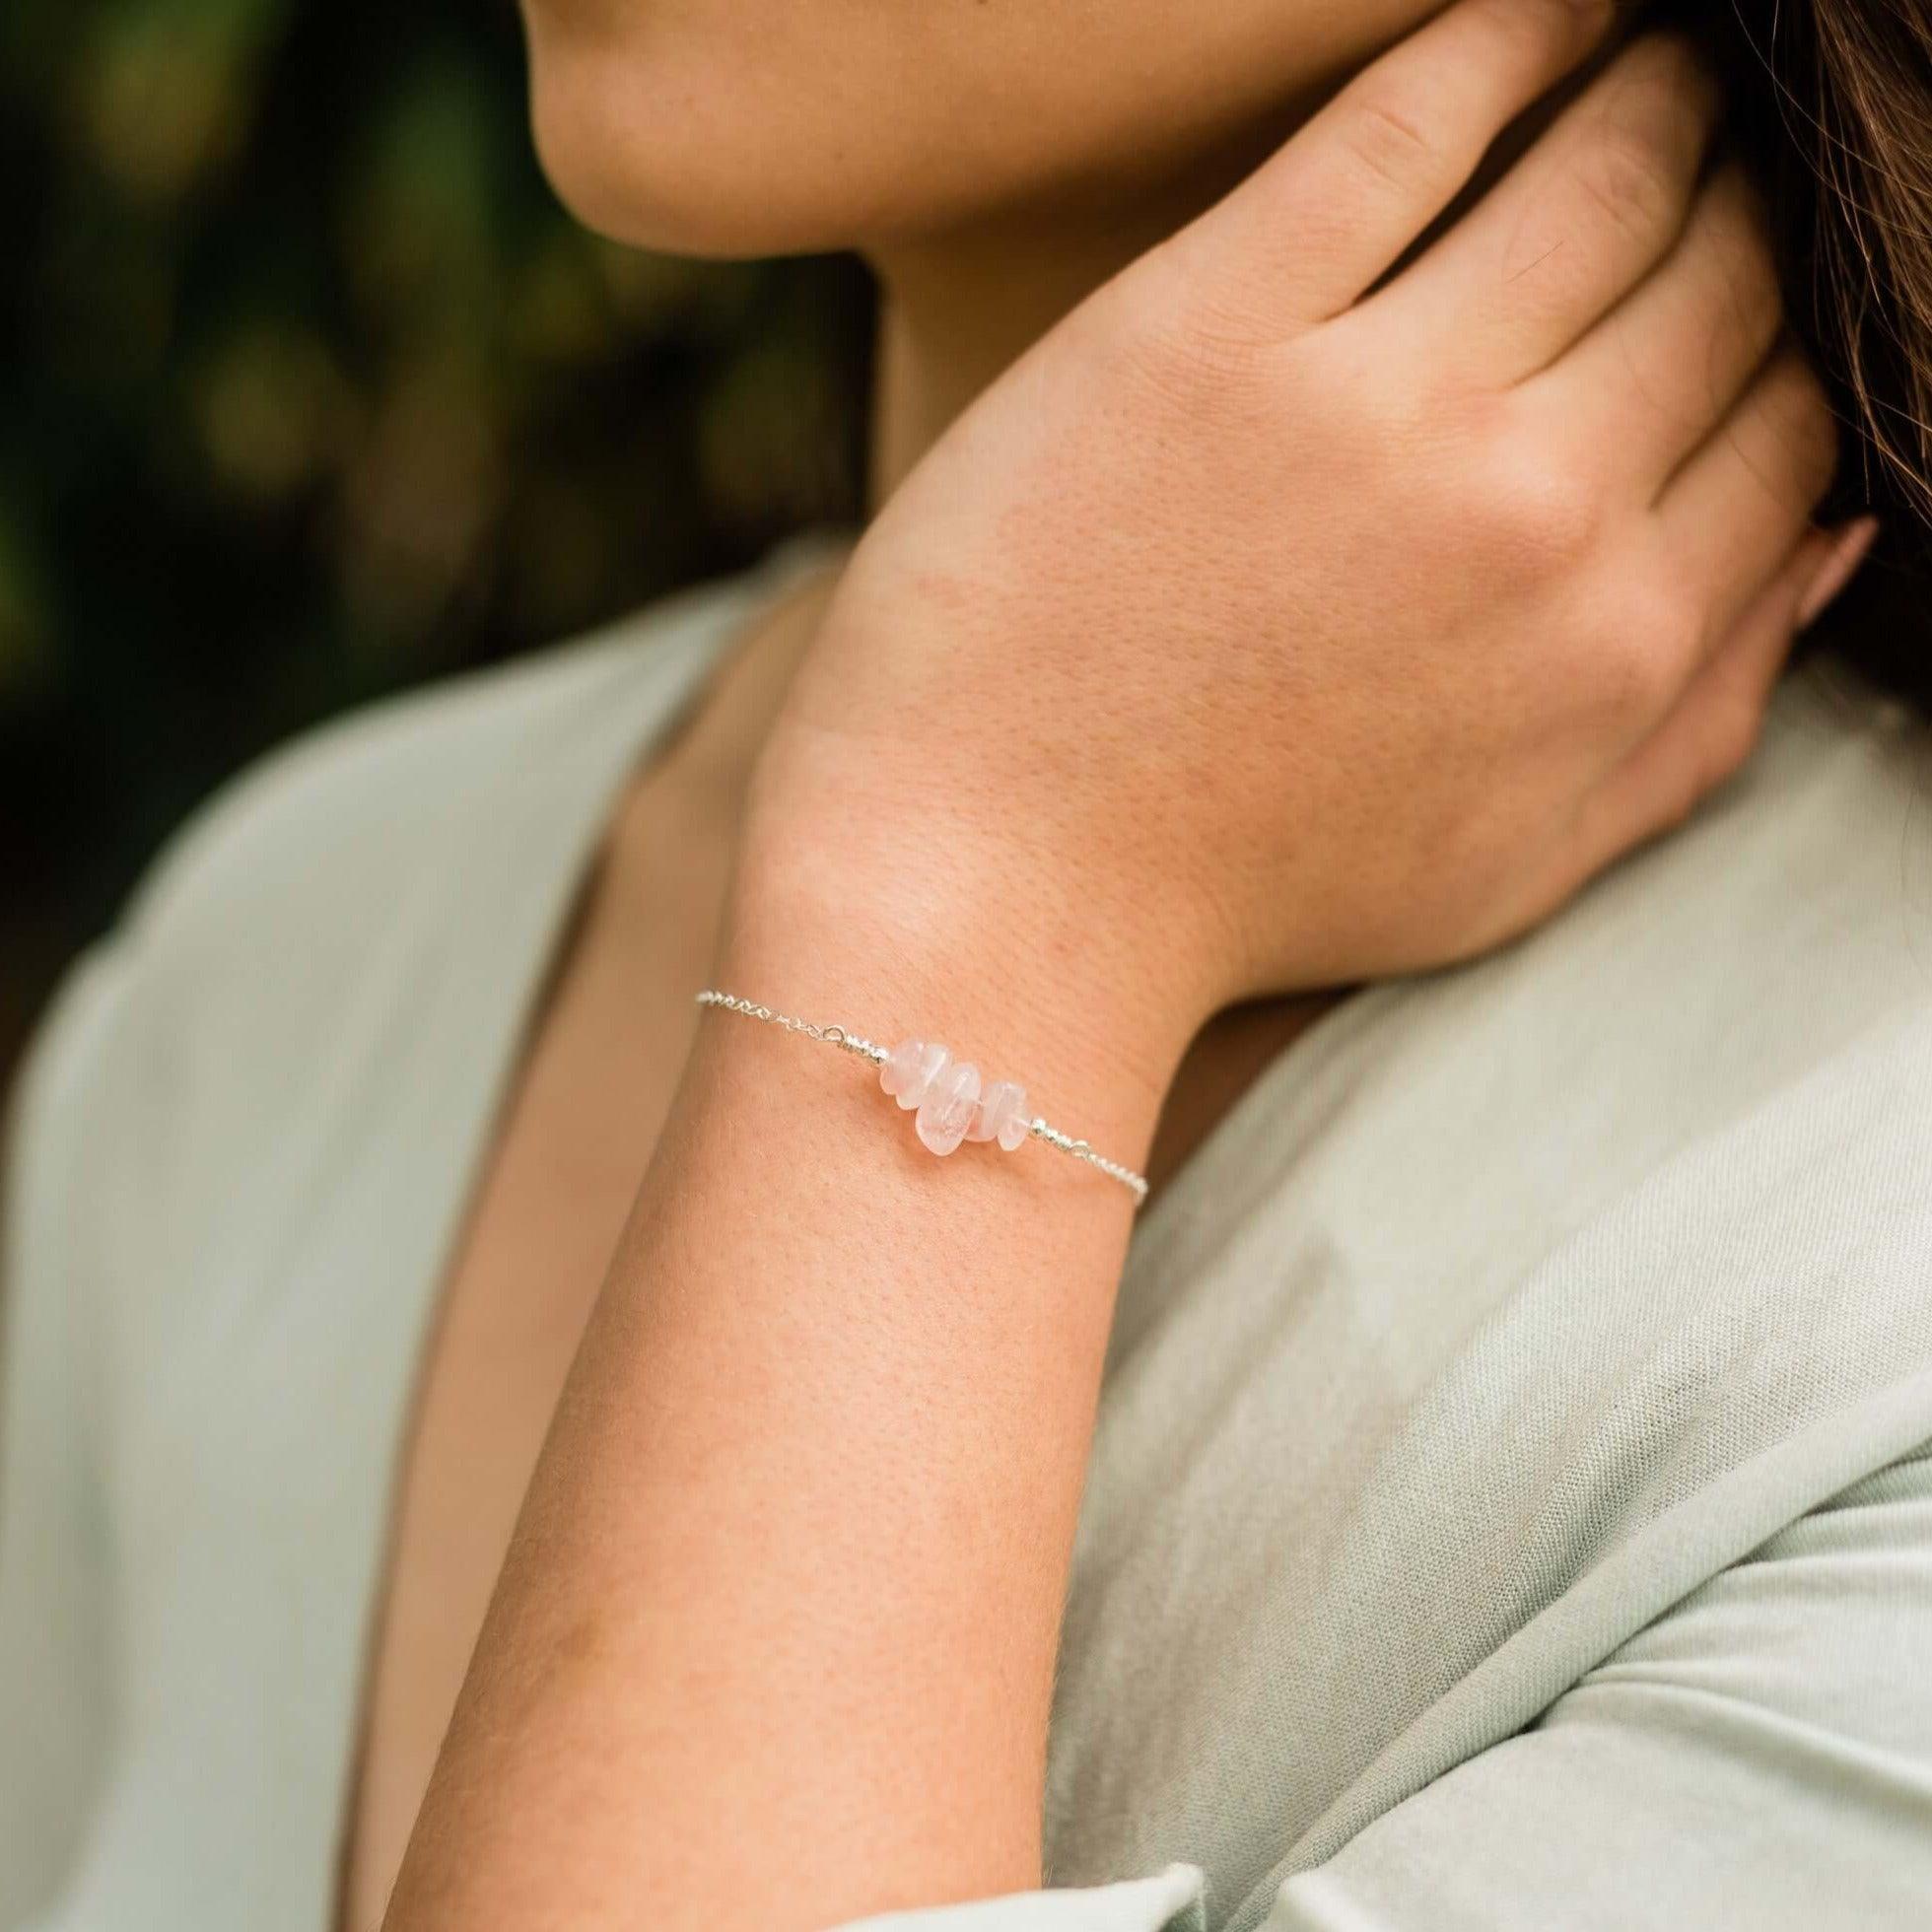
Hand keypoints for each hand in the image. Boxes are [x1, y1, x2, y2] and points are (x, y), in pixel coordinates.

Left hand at [747, 0, 1866, 1048]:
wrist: (990, 894)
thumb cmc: (1241, 894)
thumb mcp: (1512, 867)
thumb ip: (1697, 718)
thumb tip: (1835, 544)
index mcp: (1617, 642)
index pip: (1789, 416)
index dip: (1794, 331)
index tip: (1761, 277)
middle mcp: (1533, 509)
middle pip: (1724, 278)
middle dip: (1753, 198)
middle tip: (1733, 135)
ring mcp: (1374, 407)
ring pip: (1607, 171)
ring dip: (1663, 87)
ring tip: (1660, 51)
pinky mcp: (1209, 326)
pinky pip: (1409, 120)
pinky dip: (1503, 31)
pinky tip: (1545, 3)